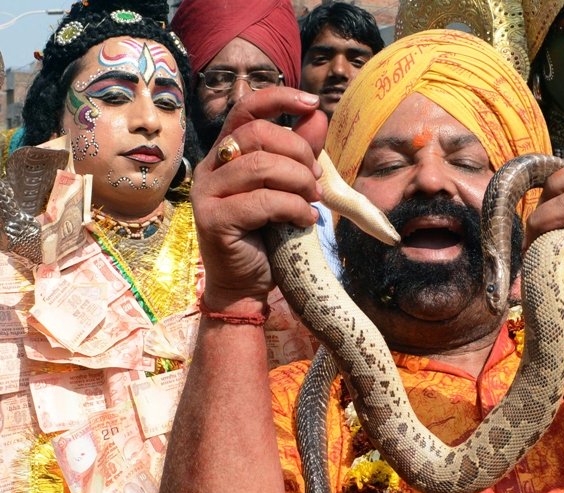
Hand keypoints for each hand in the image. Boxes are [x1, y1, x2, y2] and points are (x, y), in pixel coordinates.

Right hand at [191, 88, 326, 312]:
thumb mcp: (288, 188)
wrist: (245, 284)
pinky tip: (306, 220)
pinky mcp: (213, 219)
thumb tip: (317, 115)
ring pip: (260, 166)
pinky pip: (261, 201)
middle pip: (257, 134)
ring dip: (299, 181)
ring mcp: (207, 193)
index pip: (247, 109)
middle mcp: (211, 167)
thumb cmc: (266, 235)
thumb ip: (299, 153)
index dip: (278, 98)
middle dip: (298, 151)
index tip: (311, 103)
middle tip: (316, 179)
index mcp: (227, 153)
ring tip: (313, 200)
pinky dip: (293, 208)